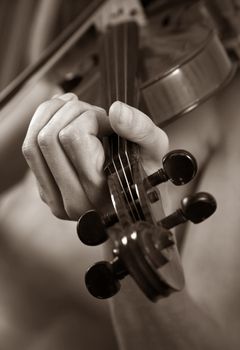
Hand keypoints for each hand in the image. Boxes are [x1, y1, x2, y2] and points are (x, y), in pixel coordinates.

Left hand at [22, 93, 167, 219]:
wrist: (137, 205)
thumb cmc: (147, 178)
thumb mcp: (155, 151)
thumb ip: (141, 129)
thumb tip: (116, 110)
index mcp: (100, 194)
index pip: (74, 138)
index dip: (91, 117)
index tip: (109, 122)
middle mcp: (73, 202)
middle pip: (48, 138)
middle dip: (70, 112)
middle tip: (92, 113)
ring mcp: (55, 199)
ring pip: (33, 143)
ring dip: (53, 115)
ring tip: (76, 110)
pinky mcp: (46, 191)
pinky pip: (31, 152)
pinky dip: (43, 125)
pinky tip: (62, 118)